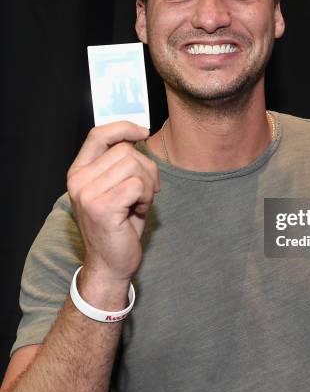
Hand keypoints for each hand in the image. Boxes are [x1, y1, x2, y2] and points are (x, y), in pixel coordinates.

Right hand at [67, 121, 159, 283]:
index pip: (98, 134)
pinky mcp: (102, 207)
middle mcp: (79, 180)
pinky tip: (139, 210)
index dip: (123, 127)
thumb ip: (119, 164)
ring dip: (148, 184)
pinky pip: (138, 185)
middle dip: (147, 168)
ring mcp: (87, 194)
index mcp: (79, 172)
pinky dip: (147, 196)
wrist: (110, 264)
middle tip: (146, 191)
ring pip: (135, 165)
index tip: (143, 132)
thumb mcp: (116, 188)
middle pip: (126, 150)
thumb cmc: (119, 225)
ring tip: (140, 202)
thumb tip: (137, 136)